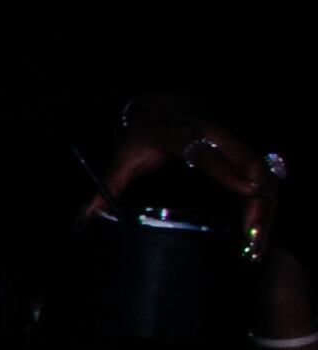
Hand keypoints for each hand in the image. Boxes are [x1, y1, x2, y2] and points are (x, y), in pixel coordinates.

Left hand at [95, 91, 278, 236]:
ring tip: (258, 243)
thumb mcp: (122, 159)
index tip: (244, 191)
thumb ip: (106, 189)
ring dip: (266, 207)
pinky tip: (260, 230)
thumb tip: (82, 220)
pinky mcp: (244, 151)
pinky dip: (266, 202)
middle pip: (249, 164)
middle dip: (257, 200)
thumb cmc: (141, 136)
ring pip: (263, 172)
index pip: (206, 153)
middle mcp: (214, 134)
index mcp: (182, 135)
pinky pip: (265, 176)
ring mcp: (233, 141)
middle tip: (253, 238)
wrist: (162, 105)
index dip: (226, 170)